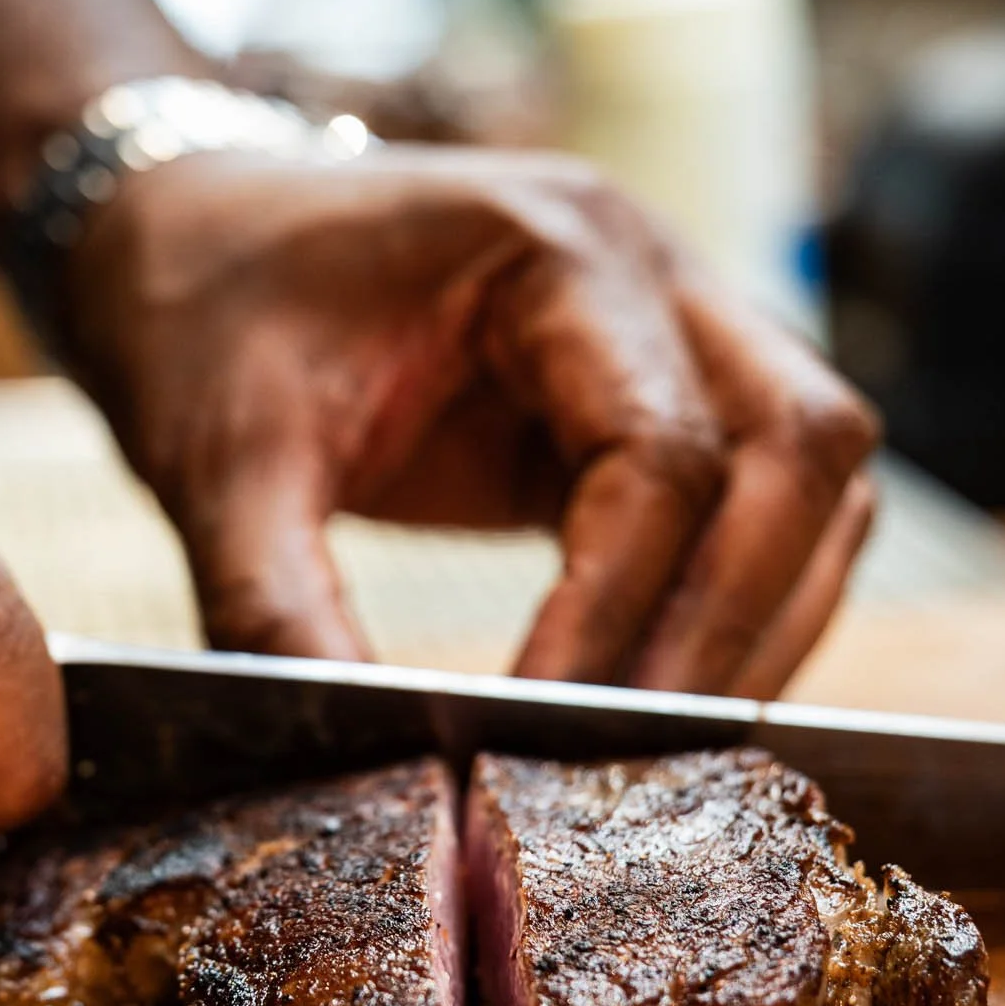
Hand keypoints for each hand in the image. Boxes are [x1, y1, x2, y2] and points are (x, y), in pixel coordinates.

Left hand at [64, 145, 878, 697]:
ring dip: (762, 617)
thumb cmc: (204, 312)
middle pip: (803, 449)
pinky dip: (736, 601)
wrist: (188, 233)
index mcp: (555, 246)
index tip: (538, 730)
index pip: (660, 453)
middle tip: (631, 757)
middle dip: (732, 622)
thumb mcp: (219, 462)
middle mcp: (650, 267)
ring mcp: (671, 322)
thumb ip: (280, 611)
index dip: (616, 613)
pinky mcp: (651, 392)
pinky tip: (654, 691)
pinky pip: (762, 502)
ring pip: (815, 478)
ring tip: (654, 744)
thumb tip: (376, 773)